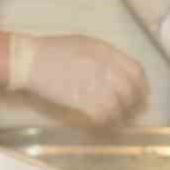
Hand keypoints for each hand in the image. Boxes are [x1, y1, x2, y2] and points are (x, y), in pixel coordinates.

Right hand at [7, 33, 147, 123]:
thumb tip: (119, 72)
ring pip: (119, 106)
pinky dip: (106, 123)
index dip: (141, 86)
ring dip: (121, 117)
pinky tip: (103, 125)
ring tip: (119, 123)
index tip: (140, 95)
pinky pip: (103, 116)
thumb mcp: (84, 44)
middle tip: (133, 114)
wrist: (28, 60)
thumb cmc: (53, 51)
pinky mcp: (81, 100)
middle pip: (131, 90)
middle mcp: (104, 66)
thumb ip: (104, 56)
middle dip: (135, 105)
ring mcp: (93, 83)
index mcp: (106, 51)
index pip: (136, 70)